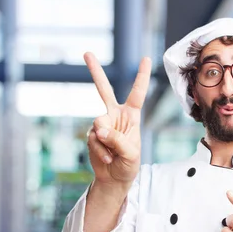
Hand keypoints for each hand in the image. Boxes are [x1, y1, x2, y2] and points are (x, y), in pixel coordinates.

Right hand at [84, 52, 151, 188]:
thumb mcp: (130, 153)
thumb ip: (117, 139)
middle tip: (86, 53)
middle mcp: (115, 115)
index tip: (145, 58)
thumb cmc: (128, 164)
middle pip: (104, 89)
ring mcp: (102, 124)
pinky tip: (107, 159)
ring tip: (113, 155)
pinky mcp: (92, 135)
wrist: (114, 178)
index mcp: (131, 116)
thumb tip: (98, 130)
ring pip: (98, 123)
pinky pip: (93, 139)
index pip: (137, 93)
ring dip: (106, 142)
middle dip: (95, 71)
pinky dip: (100, 152)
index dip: (141, 76)